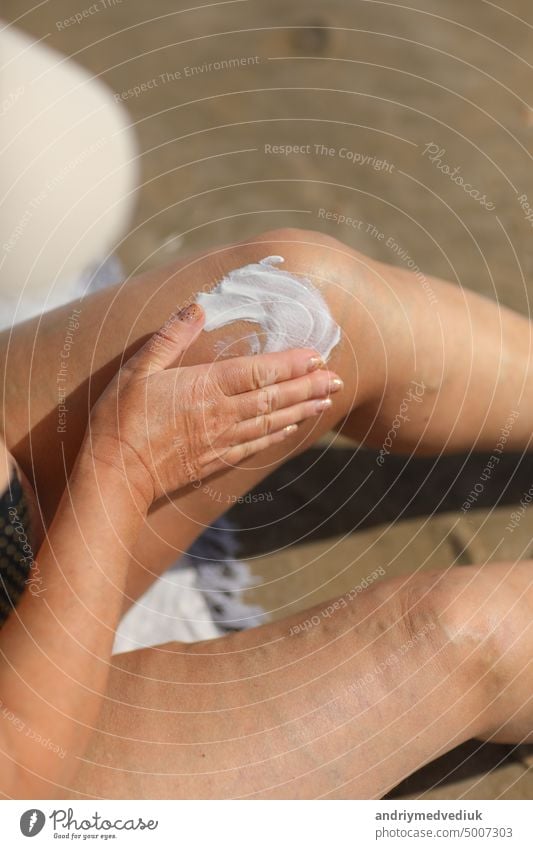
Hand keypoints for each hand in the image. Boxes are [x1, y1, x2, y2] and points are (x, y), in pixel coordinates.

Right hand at [87, 304, 342, 506]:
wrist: (117, 475)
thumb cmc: (122, 419)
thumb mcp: (139, 369)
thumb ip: (171, 338)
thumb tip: (197, 307)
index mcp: (206, 387)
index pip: (260, 371)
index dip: (292, 363)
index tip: (317, 355)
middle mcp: (222, 414)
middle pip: (275, 397)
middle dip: (309, 386)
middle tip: (337, 378)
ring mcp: (222, 439)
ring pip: (273, 422)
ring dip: (303, 409)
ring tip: (327, 399)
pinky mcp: (216, 460)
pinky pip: (257, 445)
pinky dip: (279, 435)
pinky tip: (293, 428)